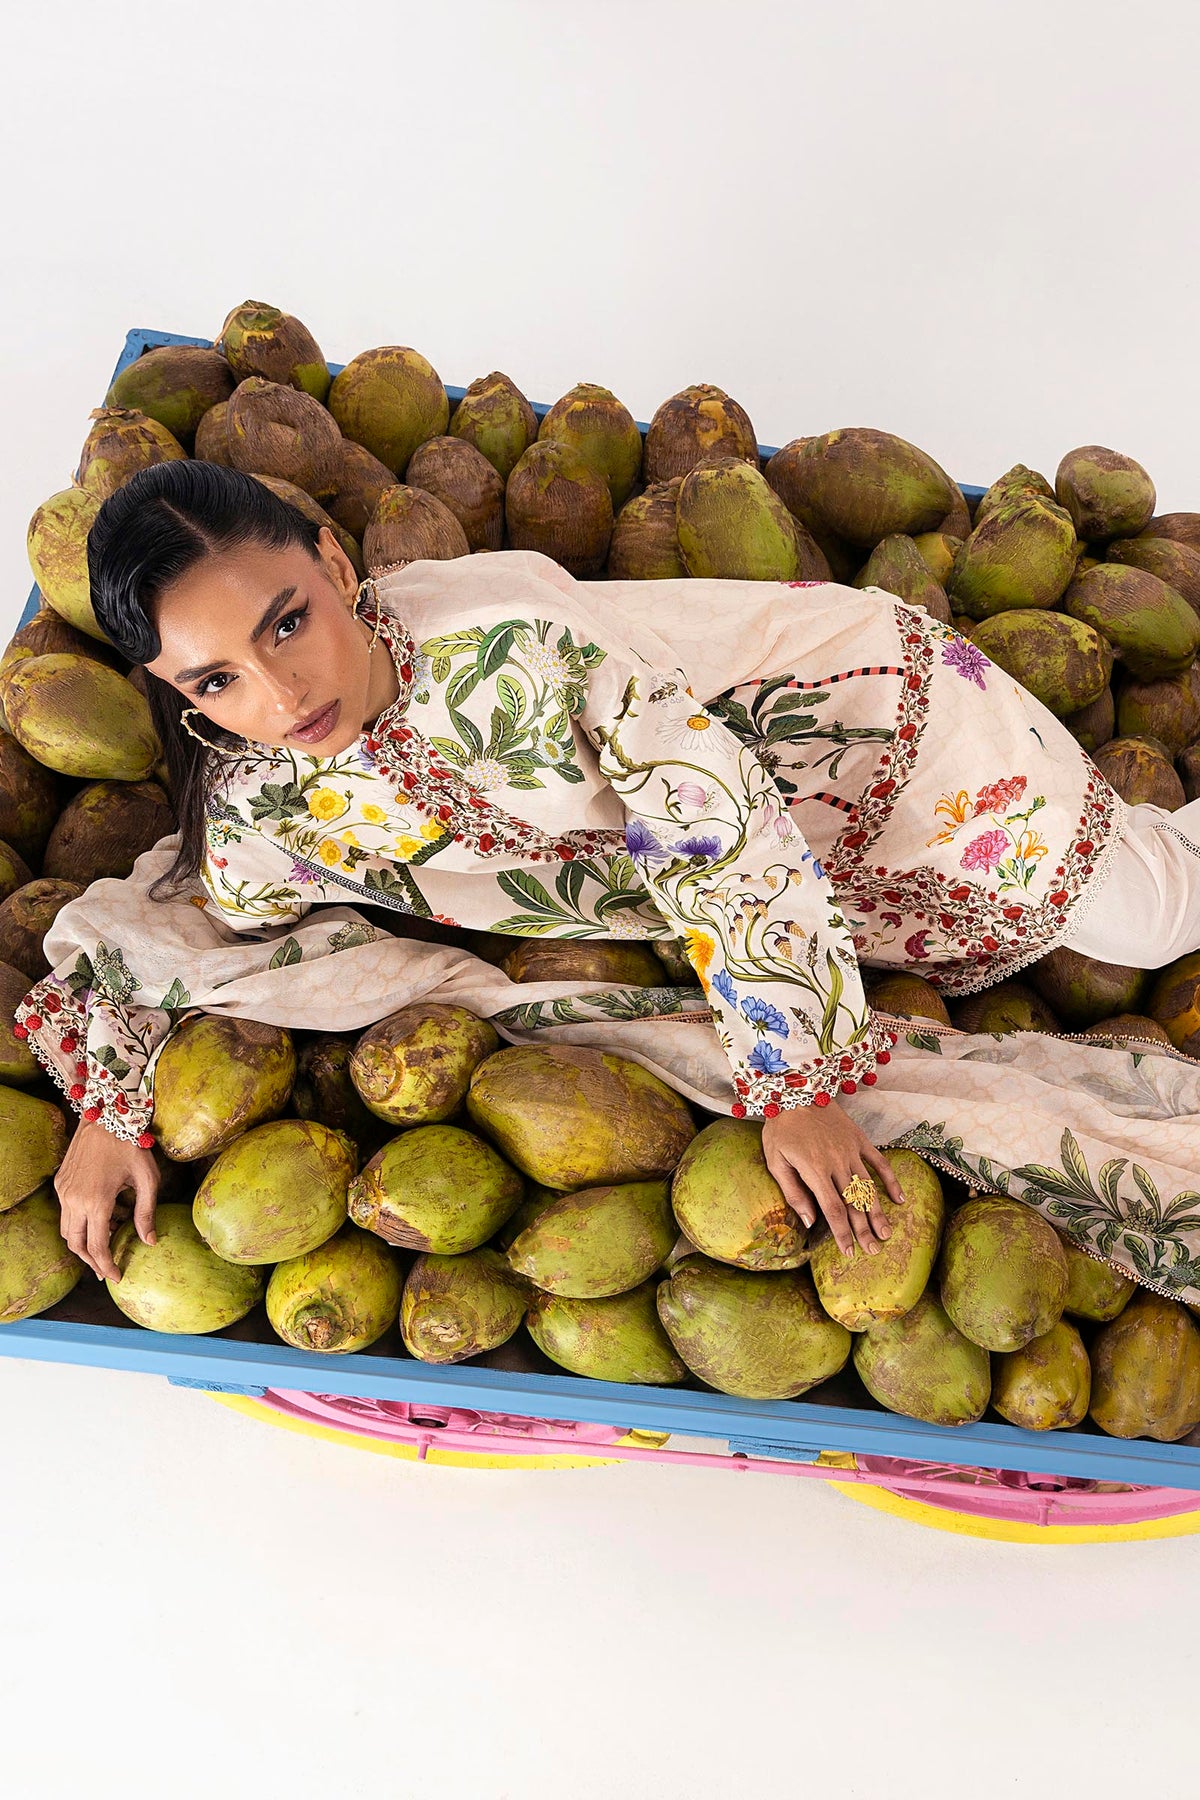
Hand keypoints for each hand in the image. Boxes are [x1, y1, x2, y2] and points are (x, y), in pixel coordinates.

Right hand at [53, 1120, 159, 1281]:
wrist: (106, 1114)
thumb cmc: (131, 1145)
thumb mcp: (148, 1179)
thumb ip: (147, 1212)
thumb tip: (149, 1242)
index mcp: (96, 1201)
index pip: (97, 1246)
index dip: (106, 1266)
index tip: (117, 1277)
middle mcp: (74, 1199)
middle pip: (76, 1245)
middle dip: (91, 1262)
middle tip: (106, 1271)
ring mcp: (64, 1191)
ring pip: (67, 1231)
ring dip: (84, 1243)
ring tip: (105, 1246)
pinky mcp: (60, 1183)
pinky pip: (66, 1213)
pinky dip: (80, 1224)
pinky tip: (101, 1220)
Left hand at [761, 1100, 905, 1257]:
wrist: (795, 1090)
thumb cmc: (781, 1127)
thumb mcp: (775, 1160)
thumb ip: (793, 1192)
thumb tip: (810, 1221)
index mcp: (814, 1170)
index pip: (832, 1210)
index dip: (842, 1233)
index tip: (848, 1252)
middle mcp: (837, 1162)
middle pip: (853, 1203)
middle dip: (863, 1230)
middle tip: (873, 1251)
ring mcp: (851, 1150)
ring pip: (868, 1188)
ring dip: (878, 1213)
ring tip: (886, 1233)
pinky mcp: (859, 1139)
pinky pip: (879, 1162)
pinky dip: (891, 1181)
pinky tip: (900, 1199)